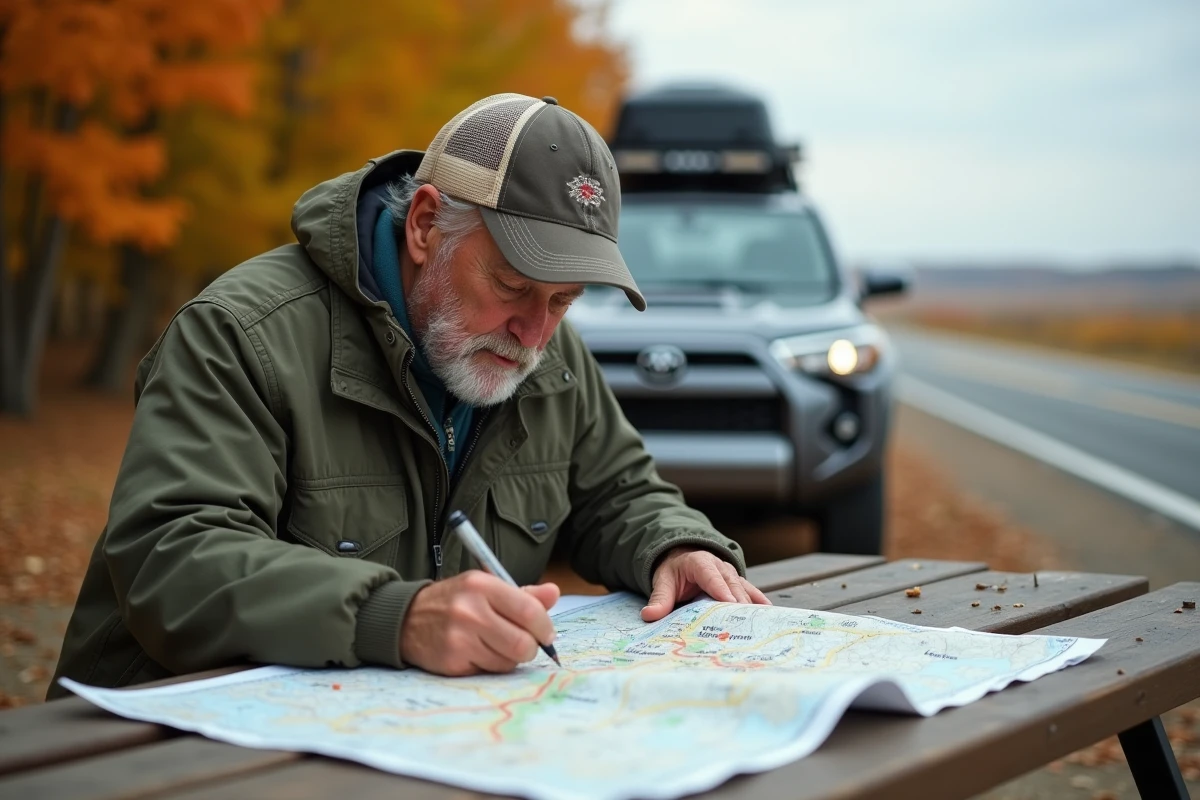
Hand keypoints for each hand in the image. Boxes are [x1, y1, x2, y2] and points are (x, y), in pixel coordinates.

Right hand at [400, 571, 559, 675]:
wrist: (406, 619)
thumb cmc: (454, 601)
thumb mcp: (485, 587)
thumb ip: (521, 594)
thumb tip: (555, 593)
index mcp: (482, 585)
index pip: (529, 610)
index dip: (545, 627)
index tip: (546, 634)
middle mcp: (470, 610)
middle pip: (522, 643)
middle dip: (530, 648)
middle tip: (524, 645)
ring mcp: (459, 638)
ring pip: (508, 661)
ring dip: (509, 658)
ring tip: (496, 646)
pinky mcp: (452, 661)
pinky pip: (489, 671)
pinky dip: (490, 666)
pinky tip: (478, 654)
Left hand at [642, 546, 770, 621]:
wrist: (683, 558)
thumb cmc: (674, 571)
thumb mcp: (663, 581)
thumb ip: (659, 598)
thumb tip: (649, 615)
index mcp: (700, 563)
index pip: (711, 576)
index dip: (720, 589)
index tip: (729, 603)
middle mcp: (719, 566)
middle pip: (731, 584)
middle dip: (739, 602)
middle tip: (745, 621)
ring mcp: (731, 575)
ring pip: (743, 589)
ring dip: (751, 604)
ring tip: (761, 621)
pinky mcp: (737, 583)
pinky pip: (751, 592)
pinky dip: (759, 602)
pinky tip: (769, 614)